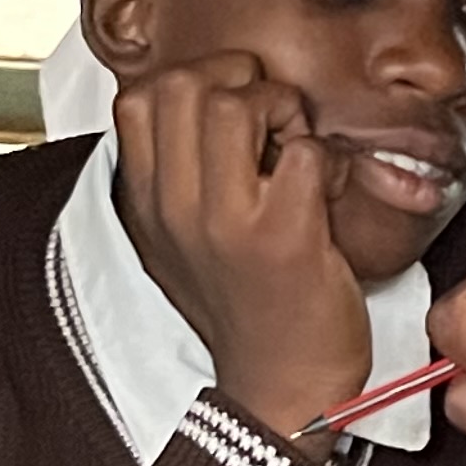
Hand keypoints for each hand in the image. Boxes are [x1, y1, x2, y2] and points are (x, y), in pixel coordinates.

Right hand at [115, 52, 367, 441]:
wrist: (281, 387)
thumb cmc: (247, 304)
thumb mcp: (183, 237)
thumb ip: (179, 170)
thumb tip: (208, 96)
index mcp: (146, 203)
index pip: (137, 95)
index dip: (195, 78)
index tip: (232, 106)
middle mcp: (172, 209)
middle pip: (184, 83)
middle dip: (240, 80)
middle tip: (272, 119)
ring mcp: (223, 222)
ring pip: (237, 104)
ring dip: (282, 109)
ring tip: (296, 148)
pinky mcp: (282, 236)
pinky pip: (304, 151)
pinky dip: (328, 157)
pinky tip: (327, 187)